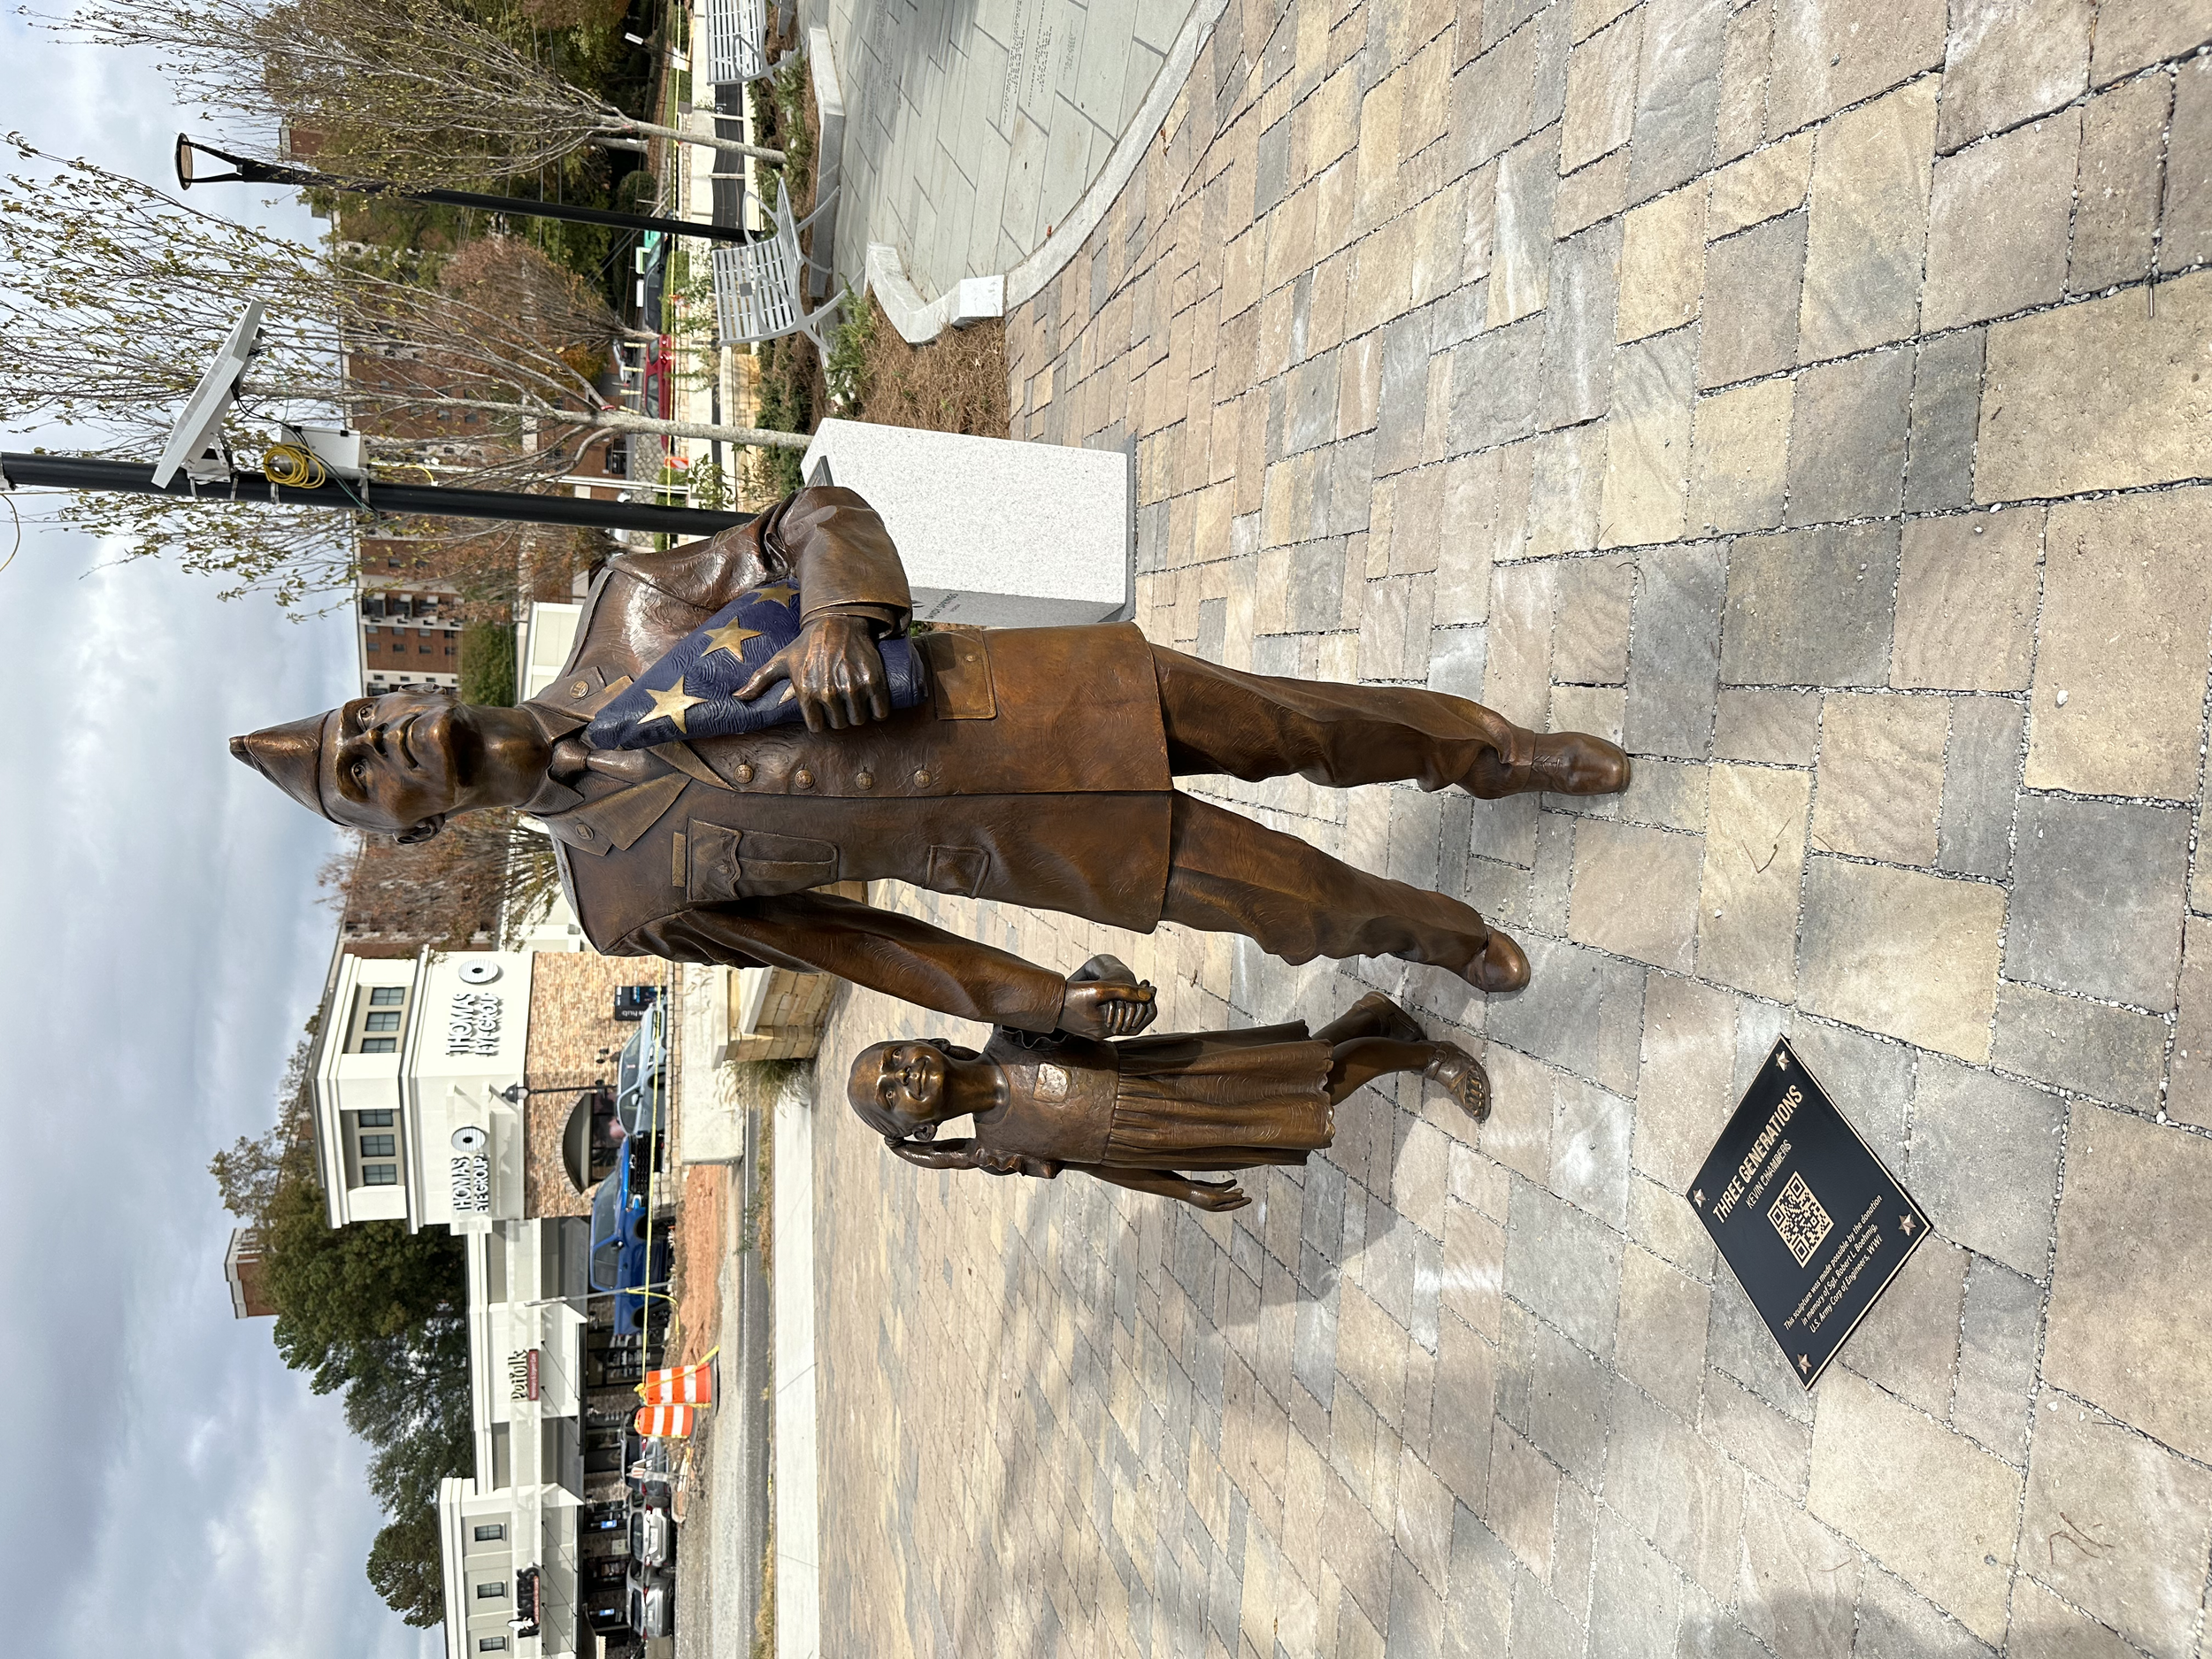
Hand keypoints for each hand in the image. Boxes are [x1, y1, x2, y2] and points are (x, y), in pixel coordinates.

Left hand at [735, 613, 889, 731]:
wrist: (838, 621)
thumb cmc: (807, 644)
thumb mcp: (781, 660)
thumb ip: (759, 681)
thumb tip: (738, 698)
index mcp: (805, 691)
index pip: (818, 727)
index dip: (823, 719)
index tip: (825, 709)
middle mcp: (828, 691)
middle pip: (840, 725)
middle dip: (841, 717)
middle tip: (842, 703)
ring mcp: (852, 687)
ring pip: (859, 720)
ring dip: (859, 715)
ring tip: (856, 701)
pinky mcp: (873, 681)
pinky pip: (879, 711)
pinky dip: (879, 710)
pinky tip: (873, 702)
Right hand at [1057, 977, 1156, 1038]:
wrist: (1047, 1003)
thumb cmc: (1072, 995)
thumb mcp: (1100, 989)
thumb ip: (1125, 991)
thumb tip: (1149, 994)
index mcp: (1106, 1027)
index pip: (1138, 1019)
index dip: (1147, 1003)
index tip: (1149, 987)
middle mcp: (1102, 1034)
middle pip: (1132, 1023)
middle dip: (1141, 1005)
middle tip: (1145, 987)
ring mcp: (1096, 1034)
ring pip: (1122, 1023)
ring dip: (1130, 1008)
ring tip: (1134, 991)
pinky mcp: (1090, 1030)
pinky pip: (1111, 1022)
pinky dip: (1118, 1011)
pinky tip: (1118, 997)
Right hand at [1185, 1177, 1249, 1211]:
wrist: (1186, 1189)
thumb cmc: (1199, 1195)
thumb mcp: (1215, 1197)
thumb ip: (1228, 1197)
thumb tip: (1240, 1197)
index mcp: (1217, 1207)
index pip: (1233, 1206)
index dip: (1242, 1203)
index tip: (1250, 1199)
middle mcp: (1216, 1203)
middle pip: (1230, 1201)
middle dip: (1239, 1199)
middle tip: (1248, 1197)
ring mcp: (1212, 1195)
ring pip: (1226, 1194)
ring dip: (1234, 1192)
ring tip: (1242, 1189)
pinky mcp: (1210, 1189)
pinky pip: (1221, 1187)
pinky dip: (1228, 1185)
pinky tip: (1234, 1181)